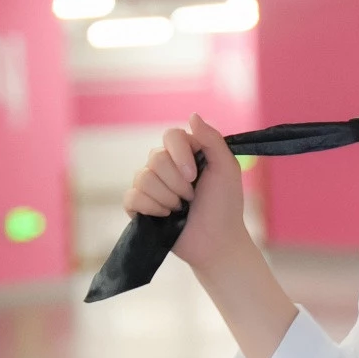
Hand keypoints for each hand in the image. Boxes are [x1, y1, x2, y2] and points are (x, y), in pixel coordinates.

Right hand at [121, 113, 246, 273]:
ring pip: (142, 178)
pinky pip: (132, 197)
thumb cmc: (225, 206)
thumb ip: (212, 140)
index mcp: (186, 152)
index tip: (194, 176)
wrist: (216, 242)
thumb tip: (192, 115)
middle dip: (177, 183)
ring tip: (181, 209)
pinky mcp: (140, 206)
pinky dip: (151, 208)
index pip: (170, 135)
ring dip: (167, 198)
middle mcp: (165, 165)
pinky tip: (166, 217)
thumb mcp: (226, 169)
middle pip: (155, 159)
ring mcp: (150, 185)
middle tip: (192, 198)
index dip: (180, 155)